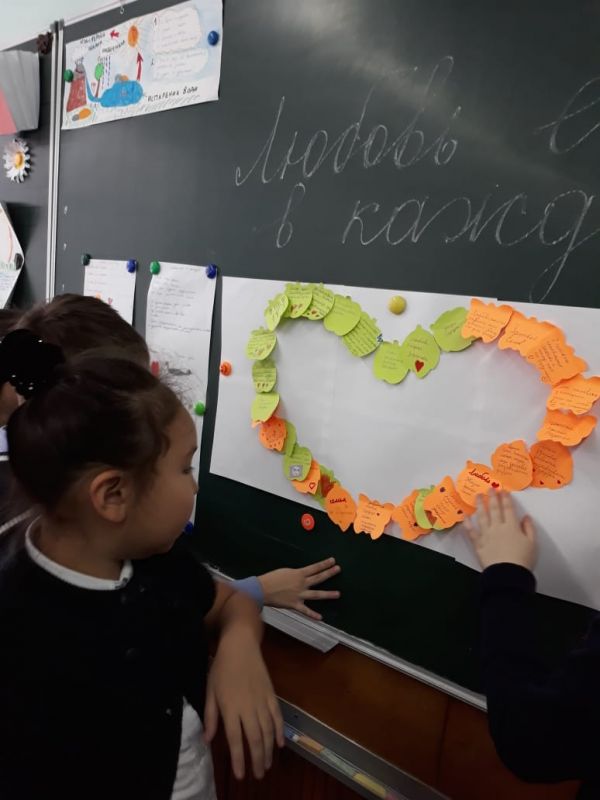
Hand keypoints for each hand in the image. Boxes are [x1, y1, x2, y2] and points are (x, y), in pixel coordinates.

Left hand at [204, 629, 283, 779]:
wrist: (241, 645)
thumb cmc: (221, 667)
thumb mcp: (210, 691)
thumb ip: (211, 716)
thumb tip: (208, 739)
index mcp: (231, 708)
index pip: (236, 740)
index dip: (239, 760)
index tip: (240, 775)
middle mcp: (248, 708)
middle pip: (255, 740)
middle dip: (257, 760)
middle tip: (258, 775)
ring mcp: (262, 701)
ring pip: (268, 731)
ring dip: (269, 751)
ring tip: (267, 765)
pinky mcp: (271, 695)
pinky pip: (278, 717)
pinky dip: (280, 732)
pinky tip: (281, 744)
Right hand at [258, 558, 340, 619]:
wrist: (262, 589)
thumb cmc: (271, 579)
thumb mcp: (285, 571)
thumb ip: (296, 574)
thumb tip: (303, 575)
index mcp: (299, 574)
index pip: (315, 568)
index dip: (324, 564)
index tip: (332, 561)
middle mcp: (301, 584)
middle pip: (318, 578)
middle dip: (329, 573)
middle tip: (338, 570)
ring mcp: (299, 595)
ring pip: (316, 595)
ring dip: (328, 594)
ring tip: (338, 594)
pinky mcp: (295, 604)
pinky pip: (305, 610)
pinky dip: (313, 615)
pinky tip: (320, 617)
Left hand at [463, 490, 536, 570]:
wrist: (508, 574)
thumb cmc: (522, 560)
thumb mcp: (532, 544)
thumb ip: (529, 528)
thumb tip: (525, 517)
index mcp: (511, 526)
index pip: (508, 509)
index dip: (505, 498)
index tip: (502, 490)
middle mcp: (497, 527)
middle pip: (494, 509)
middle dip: (491, 497)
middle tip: (489, 488)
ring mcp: (486, 535)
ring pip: (482, 516)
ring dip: (480, 505)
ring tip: (477, 496)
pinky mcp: (478, 543)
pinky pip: (471, 531)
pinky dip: (467, 523)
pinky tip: (465, 515)